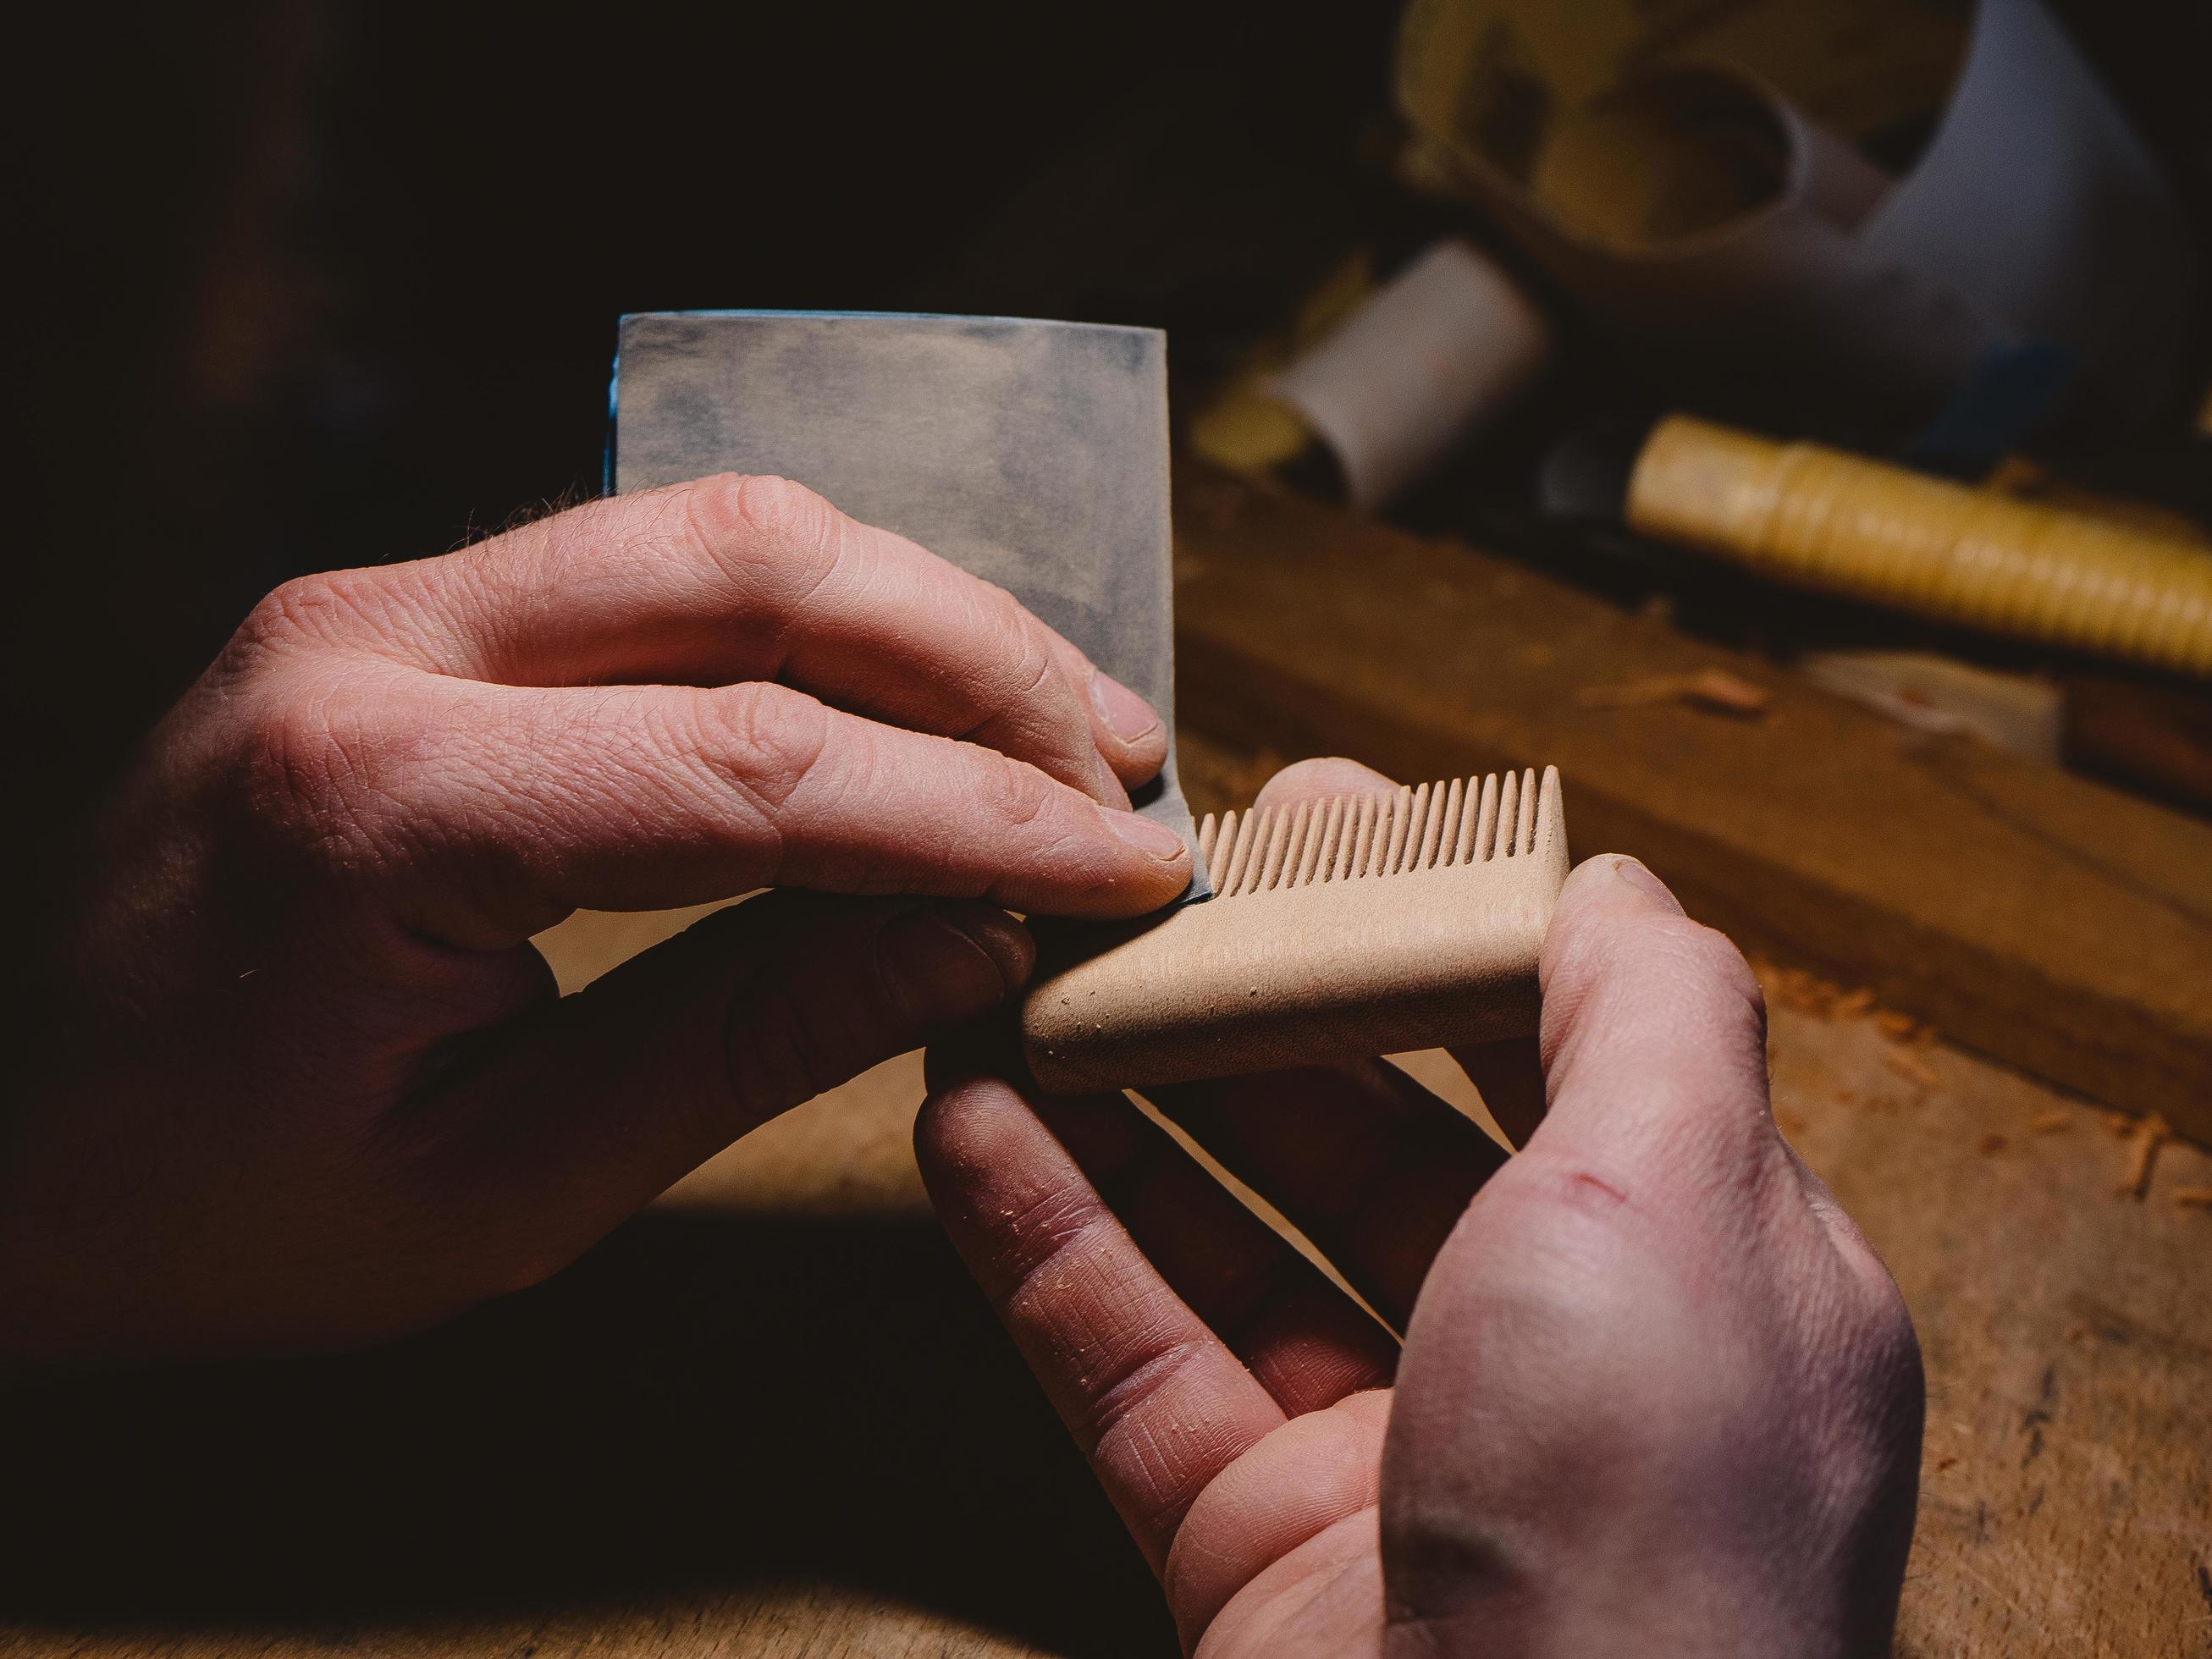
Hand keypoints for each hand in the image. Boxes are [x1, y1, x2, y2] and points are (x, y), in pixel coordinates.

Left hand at [5, 474, 1189, 1366]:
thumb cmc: (208, 1211)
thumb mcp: (502, 1184)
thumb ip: (753, 1039)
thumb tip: (973, 947)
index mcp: (380, 803)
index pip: (761, 765)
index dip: (976, 819)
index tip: (1120, 870)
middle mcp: (371, 640)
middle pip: (756, 569)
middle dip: (978, 667)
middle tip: (1117, 773)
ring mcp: (378, 601)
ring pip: (715, 529)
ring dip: (915, 617)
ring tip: (1055, 726)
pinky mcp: (401, 612)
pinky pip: (651, 566)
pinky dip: (814, 622)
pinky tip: (908, 696)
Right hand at [916, 759, 1922, 1656]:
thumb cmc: (1653, 1529)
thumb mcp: (1688, 1199)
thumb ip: (1650, 1014)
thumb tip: (1604, 880)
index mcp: (1698, 1275)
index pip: (1548, 1051)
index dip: (1430, 926)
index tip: (1316, 825)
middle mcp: (1552, 1365)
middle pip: (1369, 1133)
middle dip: (1251, 1005)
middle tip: (1142, 894)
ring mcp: (1393, 1459)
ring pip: (1226, 1241)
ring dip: (1118, 1106)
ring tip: (1016, 984)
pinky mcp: (1251, 1547)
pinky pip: (1127, 1360)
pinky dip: (1046, 1240)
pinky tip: (969, 1128)